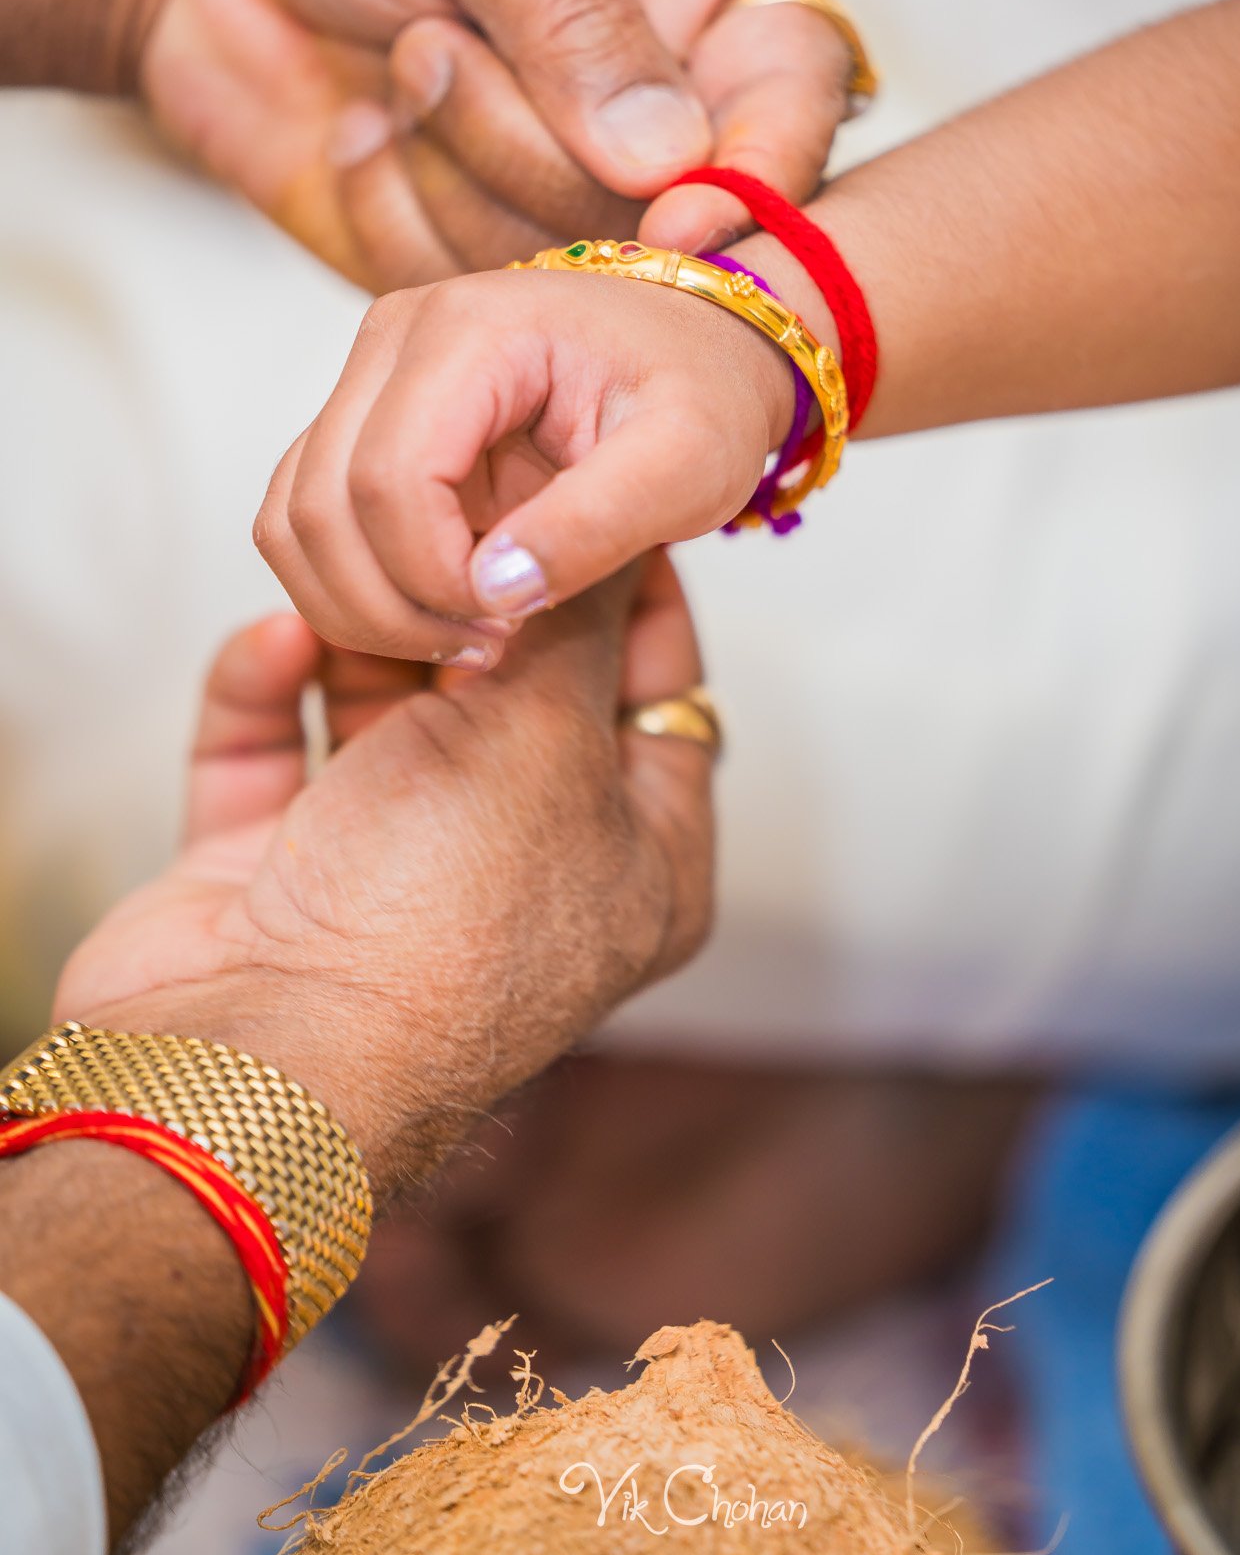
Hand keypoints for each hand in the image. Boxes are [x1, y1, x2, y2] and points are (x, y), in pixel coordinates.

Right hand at [53, 555, 713, 1193]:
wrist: (263, 1057)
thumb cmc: (438, 925)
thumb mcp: (547, 739)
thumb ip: (570, 623)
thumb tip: (600, 533)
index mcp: (636, 862)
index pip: (660, 695)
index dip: (634, 595)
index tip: (598, 497)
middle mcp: (522, 866)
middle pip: (514, 695)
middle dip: (480, 600)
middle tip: (458, 496)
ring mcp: (392, 872)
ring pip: (385, 712)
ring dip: (363, 638)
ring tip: (357, 560)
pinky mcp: (272, 872)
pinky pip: (274, 750)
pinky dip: (270, 689)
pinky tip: (279, 636)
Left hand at [136, 0, 848, 282]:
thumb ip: (577, 16)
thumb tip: (673, 163)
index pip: (795, 100)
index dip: (753, 177)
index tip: (678, 223)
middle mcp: (668, 90)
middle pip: (676, 212)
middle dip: (531, 142)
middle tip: (427, 39)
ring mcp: (574, 180)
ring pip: (573, 266)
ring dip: (453, 162)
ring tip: (396, 54)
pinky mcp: (481, 246)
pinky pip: (471, 291)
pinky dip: (393, 209)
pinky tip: (358, 126)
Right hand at [253, 267, 793, 663]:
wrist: (700, 349)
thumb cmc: (702, 391)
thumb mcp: (690, 464)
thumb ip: (598, 524)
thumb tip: (494, 590)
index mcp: (471, 330)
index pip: (388, 481)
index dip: (432, 578)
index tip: (511, 624)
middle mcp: (396, 338)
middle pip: (321, 507)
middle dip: (391, 608)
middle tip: (489, 647)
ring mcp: (369, 378)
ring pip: (294, 521)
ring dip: (361, 607)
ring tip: (470, 636)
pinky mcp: (365, 423)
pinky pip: (308, 522)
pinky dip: (355, 589)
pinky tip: (445, 611)